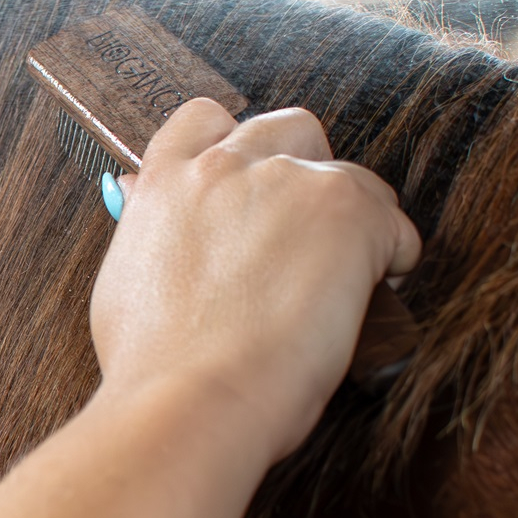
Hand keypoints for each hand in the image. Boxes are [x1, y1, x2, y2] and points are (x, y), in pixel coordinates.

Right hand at [89, 100, 420, 461]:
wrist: (191, 399)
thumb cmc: (152, 364)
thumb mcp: (124, 282)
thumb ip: (146, 229)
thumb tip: (137, 198)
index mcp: (164, 179)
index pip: (205, 119)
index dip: (236, 147)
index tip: (249, 184)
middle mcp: (224, 166)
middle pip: (290, 129)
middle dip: (305, 171)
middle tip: (303, 231)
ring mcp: (287, 183)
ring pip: (349, 174)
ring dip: (351, 217)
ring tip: (344, 272)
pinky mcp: (345, 212)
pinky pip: (393, 220)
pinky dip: (392, 254)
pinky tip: (373, 291)